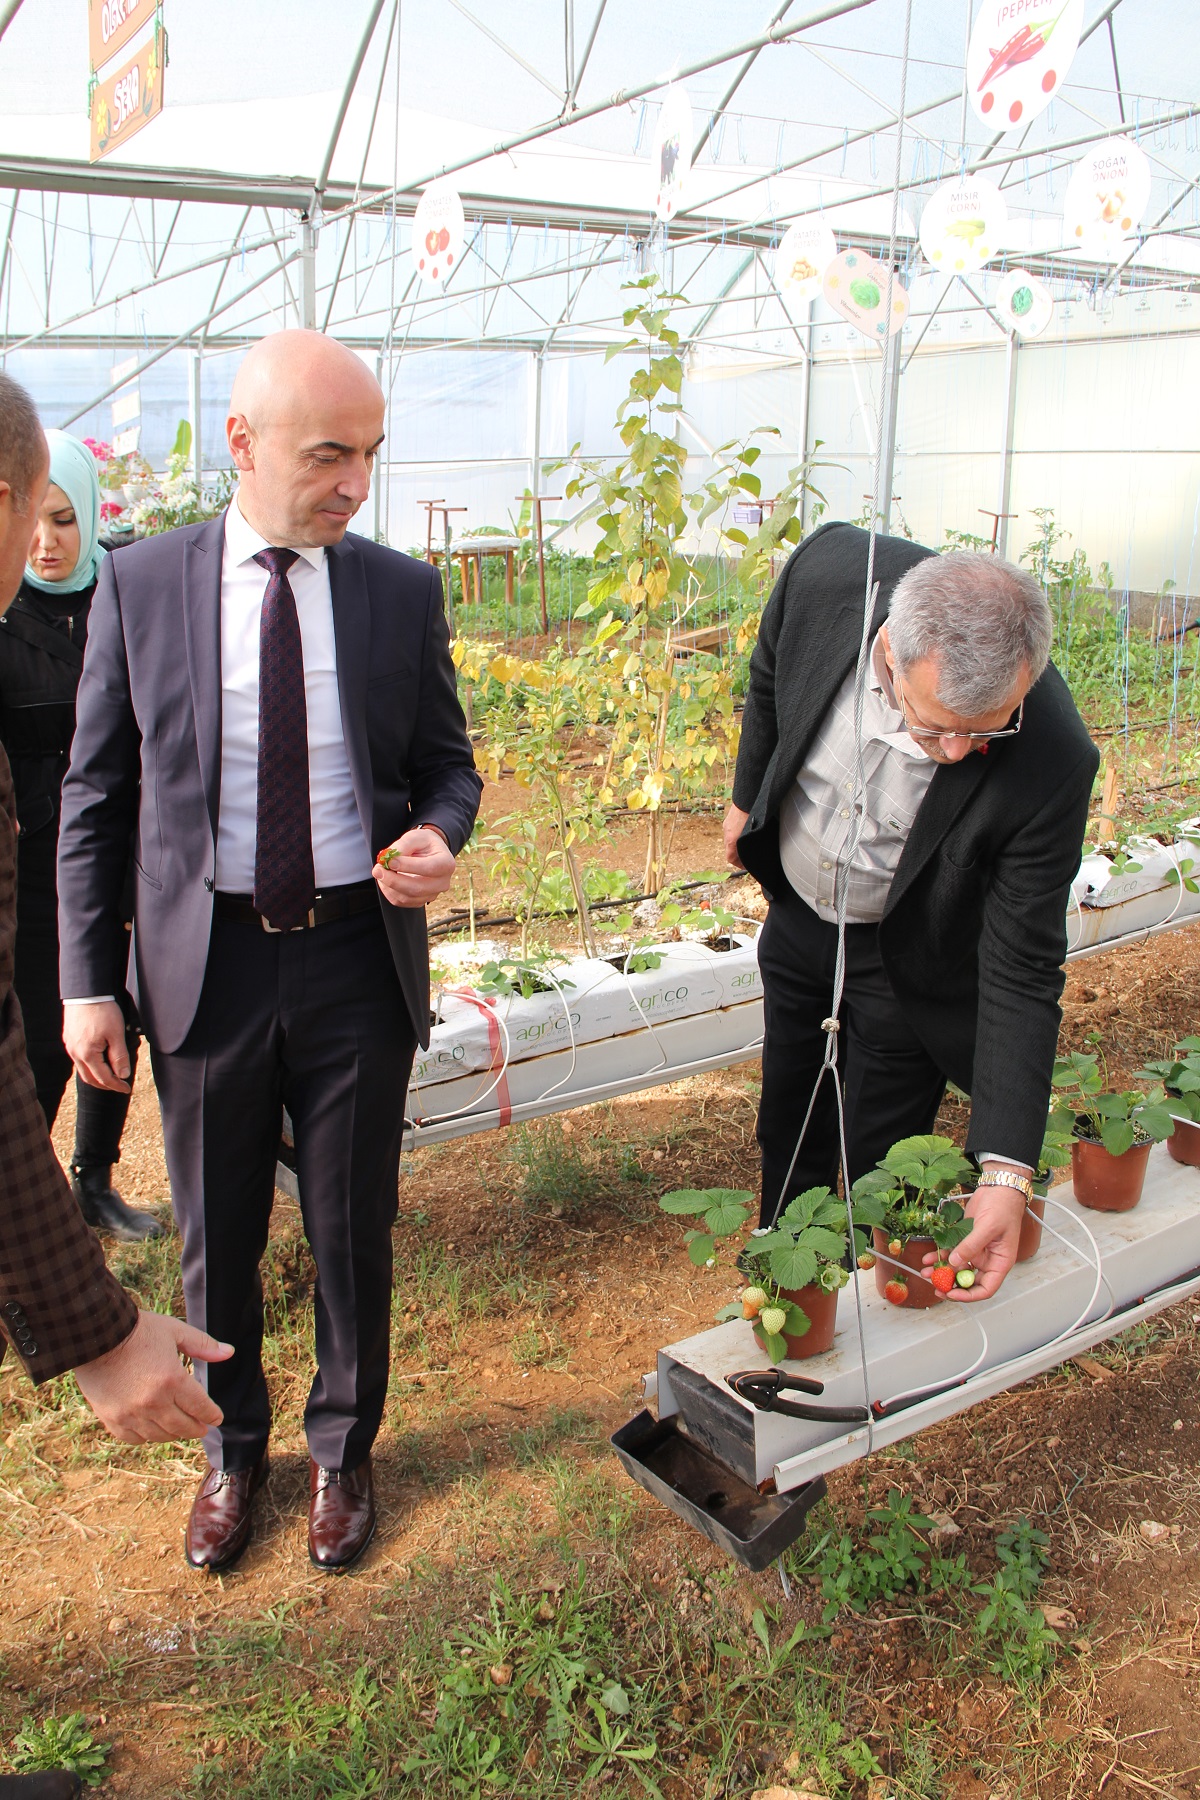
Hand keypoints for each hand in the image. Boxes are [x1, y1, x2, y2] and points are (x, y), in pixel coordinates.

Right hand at [64, 999, 130, 1092]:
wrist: (85, 992)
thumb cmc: (102, 1011)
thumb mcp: (116, 1034)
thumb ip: (119, 1057)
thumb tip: (123, 1075)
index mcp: (87, 1054)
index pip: (103, 1078)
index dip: (117, 1086)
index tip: (127, 1089)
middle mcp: (75, 1053)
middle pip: (90, 1078)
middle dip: (106, 1085)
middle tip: (119, 1085)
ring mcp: (70, 1046)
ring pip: (83, 1070)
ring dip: (97, 1076)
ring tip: (111, 1075)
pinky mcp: (68, 1039)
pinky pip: (78, 1059)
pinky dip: (89, 1065)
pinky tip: (99, 1061)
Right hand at [74, 1310, 232, 1443]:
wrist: (96, 1335)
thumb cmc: (138, 1330)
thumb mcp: (175, 1331)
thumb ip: (203, 1345)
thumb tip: (229, 1353)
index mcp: (173, 1380)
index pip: (201, 1408)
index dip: (212, 1415)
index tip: (216, 1418)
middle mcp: (154, 1402)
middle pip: (184, 1427)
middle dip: (197, 1427)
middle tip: (201, 1426)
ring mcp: (132, 1414)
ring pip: (161, 1436)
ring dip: (174, 1432)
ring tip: (179, 1426)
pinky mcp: (113, 1419)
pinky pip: (136, 1439)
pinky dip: (147, 1435)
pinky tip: (153, 1428)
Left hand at [373, 825, 455, 908]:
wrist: (428, 853)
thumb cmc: (423, 843)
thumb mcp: (415, 837)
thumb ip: (403, 845)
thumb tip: (390, 858)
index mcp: (446, 863)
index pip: (429, 868)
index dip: (408, 866)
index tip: (390, 861)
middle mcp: (443, 882)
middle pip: (417, 888)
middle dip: (394, 880)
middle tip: (377, 869)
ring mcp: (432, 894)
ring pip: (407, 898)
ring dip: (389, 886)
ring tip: (379, 871)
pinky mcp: (421, 901)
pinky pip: (402, 902)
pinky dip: (389, 892)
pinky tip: (384, 880)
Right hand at [723, 803, 749, 871]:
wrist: (748, 797)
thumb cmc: (755, 815)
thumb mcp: (753, 835)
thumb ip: (751, 845)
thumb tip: (754, 855)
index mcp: (732, 840)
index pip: (730, 858)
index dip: (738, 864)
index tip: (747, 866)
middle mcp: (727, 832)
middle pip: (730, 848)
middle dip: (739, 854)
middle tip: (750, 855)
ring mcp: (728, 823)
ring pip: (731, 837)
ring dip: (739, 842)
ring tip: (750, 842)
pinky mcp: (730, 816)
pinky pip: (733, 828)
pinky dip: (739, 832)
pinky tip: (748, 829)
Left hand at [923, 1181, 1025, 1301]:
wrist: (998, 1188)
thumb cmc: (1003, 1207)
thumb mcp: (988, 1228)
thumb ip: (971, 1246)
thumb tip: (955, 1262)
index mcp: (1000, 1263)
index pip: (986, 1289)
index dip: (969, 1295)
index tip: (951, 1294)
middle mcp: (988, 1260)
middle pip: (968, 1281)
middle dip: (951, 1285)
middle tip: (935, 1286)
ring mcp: (976, 1251)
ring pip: (957, 1268)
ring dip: (942, 1271)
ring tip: (926, 1272)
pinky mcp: (966, 1241)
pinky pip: (951, 1253)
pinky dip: (940, 1256)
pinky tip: (928, 1258)